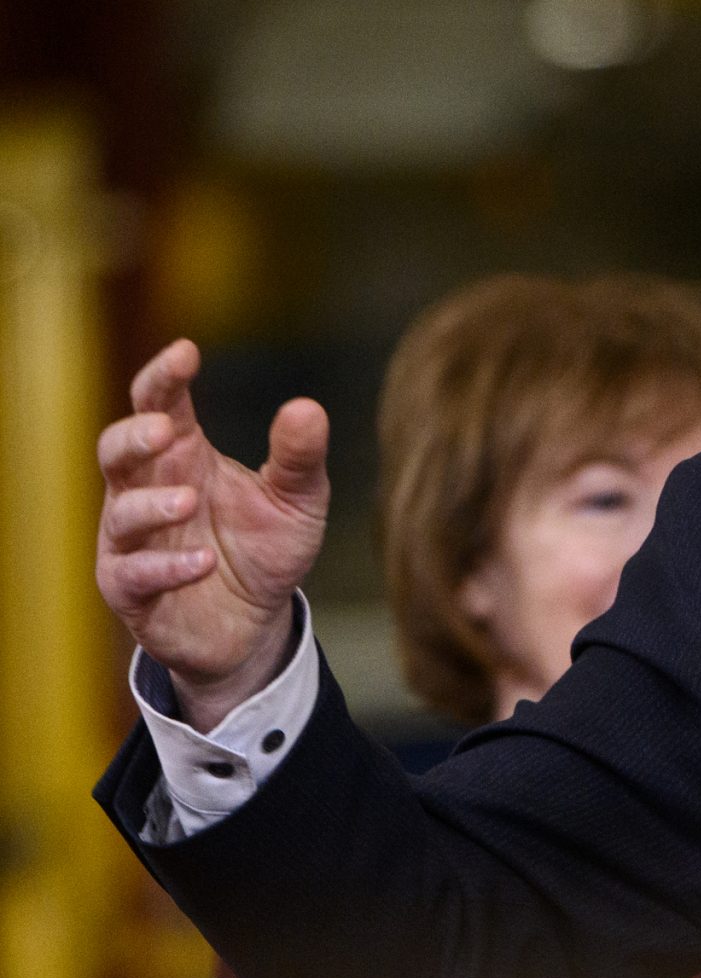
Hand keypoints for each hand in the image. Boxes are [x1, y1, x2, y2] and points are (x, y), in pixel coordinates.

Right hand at [95, 339, 329, 726]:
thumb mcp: (297, 501)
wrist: (254, 625)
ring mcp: (133, 542)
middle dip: (134, 436)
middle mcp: (148, 491)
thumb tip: (307, 408)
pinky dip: (165, 567)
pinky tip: (202, 562)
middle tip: (166, 430)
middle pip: (116, 451)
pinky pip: (133, 574)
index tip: (186, 352)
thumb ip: (300, 458)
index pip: (160, 405)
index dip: (164, 377)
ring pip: (120, 513)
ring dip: (151, 505)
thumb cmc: (265, 549)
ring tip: (190, 501)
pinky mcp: (132, 590)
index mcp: (184, 457)